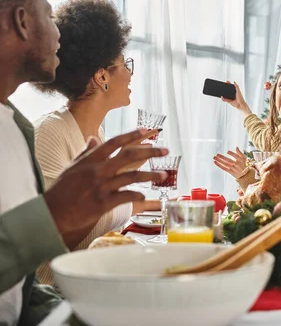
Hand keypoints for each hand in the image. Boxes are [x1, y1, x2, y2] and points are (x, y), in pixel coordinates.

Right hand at [44, 129, 167, 248]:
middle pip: (129, 156)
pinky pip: (126, 196)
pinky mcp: (104, 202)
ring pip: (132, 176)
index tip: (147, 131)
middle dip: (150, 152)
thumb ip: (87, 152)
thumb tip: (95, 138)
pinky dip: (138, 195)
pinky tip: (145, 195)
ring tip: (163, 175)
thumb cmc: (61, 190)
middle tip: (166, 150)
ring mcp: (102, 186)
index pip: (115, 142)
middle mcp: (98, 170)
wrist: (51, 213)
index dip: (132, 135)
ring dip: (150, 175)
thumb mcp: (73, 167)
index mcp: (91, 160)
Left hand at [213, 147, 248, 178]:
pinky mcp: (231, 172)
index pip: (236, 156)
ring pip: (225, 164)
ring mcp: (233, 168)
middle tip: (217, 154)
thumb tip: (236, 147)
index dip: (232, 154)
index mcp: (240, 160)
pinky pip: (224, 168)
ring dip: (219, 161)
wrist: (246, 175)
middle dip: (222, 157)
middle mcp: (236, 164)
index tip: (227, 151)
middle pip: (228, 160)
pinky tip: (215, 162)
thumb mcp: (244, 158)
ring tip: (214, 157)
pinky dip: (219, 165)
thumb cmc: (245, 165)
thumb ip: (240, 153)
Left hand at [221, 81, 251, 117]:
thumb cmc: (236, 104)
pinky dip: (235, 84)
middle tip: (225, 83)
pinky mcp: (238, 91)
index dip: (226, 88)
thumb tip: (221, 96)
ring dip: (230, 84)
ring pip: (233, 86)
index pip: (229, 91)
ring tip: (227, 81)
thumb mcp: (228, 101)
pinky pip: (237, 87)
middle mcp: (234, 93)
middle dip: (228, 85)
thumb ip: (224, 99)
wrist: (240, 105)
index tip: (223, 86)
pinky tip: (233, 82)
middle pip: (230, 88)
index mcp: (232, 95)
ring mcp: (237, 92)